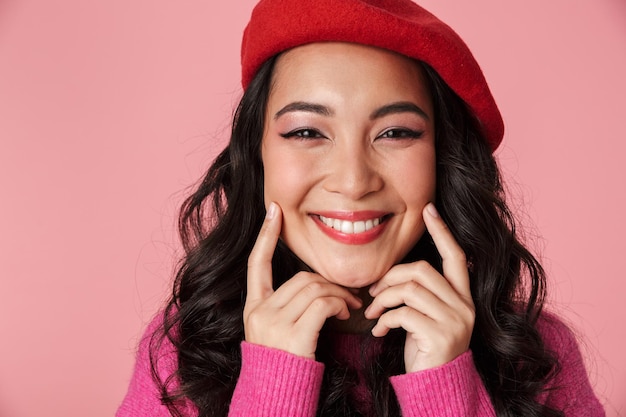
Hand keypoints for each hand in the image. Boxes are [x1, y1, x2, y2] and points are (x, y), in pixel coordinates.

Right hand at [244, 202, 362, 358]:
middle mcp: (259, 312)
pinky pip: (322, 303)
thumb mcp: (276, 333)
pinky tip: (345, 315)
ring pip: (315, 287)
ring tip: (349, 307)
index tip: (274, 211)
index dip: (266, 236)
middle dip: (329, 283)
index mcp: (253, 308)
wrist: (277, 398)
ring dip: (338, 294)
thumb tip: (316, 286)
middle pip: (301, 278)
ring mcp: (273, 323)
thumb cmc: (284, 365)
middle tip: (348, 296)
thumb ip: (287, 307)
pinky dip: (339, 304)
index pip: (257, 263)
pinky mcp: (292, 334)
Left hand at [364, 203, 474, 372]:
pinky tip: (378, 331)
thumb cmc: (425, 348)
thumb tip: (392, 275)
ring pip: (410, 290)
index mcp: (463, 296)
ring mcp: (456, 321)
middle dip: (391, 276)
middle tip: (373, 292)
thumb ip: (420, 293)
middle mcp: (465, 305)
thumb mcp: (426, 316)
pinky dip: (384, 319)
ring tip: (373, 312)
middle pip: (422, 270)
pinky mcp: (441, 337)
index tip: (428, 209)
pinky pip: (404, 314)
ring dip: (383, 299)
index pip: (456, 255)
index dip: (442, 231)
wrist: (435, 386)